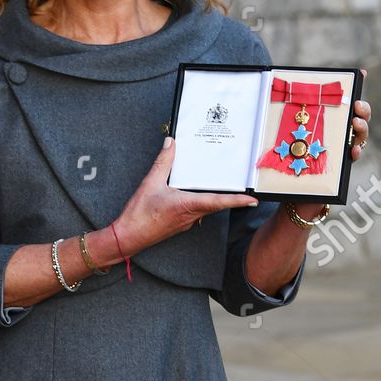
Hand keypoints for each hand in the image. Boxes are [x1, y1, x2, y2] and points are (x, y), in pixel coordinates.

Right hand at [112, 137, 256, 256]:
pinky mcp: (180, 224)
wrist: (127, 237)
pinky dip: (202, 203)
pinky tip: (196, 194)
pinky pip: (197, 211)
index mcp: (187, 205)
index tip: (252, 200)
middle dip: (232, 198)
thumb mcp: (150, 183)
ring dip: (216, 200)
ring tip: (225, 188)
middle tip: (246, 191)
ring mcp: (186, 222)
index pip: (218, 202)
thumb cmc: (139, 215)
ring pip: (207, 208)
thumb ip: (163, 162)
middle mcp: (191, 216)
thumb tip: (171, 143)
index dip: (237, 201)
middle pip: (217, 204)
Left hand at [291, 69, 370, 222]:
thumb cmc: (290, 164)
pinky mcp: (342, 169)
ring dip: (361, 129)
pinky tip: (352, 151)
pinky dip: (354, 153)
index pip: (344, 104)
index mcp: (330, 125)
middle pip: (358, 118)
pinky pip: (352, 159)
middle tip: (357, 106)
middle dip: (362, 110)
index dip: (354, 87)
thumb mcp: (288, 138)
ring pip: (359, 137)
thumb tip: (271, 89)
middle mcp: (340, 137)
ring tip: (357, 124)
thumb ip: (287, 120)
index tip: (359, 73)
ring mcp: (343, 152)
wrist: (294, 195)